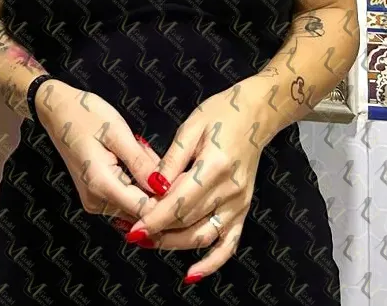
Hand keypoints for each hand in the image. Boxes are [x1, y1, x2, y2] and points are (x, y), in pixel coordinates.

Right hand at [34, 79, 167, 225]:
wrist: (57, 110)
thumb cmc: (85, 114)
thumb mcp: (117, 132)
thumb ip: (140, 162)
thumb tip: (164, 188)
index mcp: (101, 185)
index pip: (145, 210)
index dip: (169, 200)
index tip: (186, 180)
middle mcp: (97, 201)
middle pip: (142, 208)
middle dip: (160, 187)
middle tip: (162, 155)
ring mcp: (95, 201)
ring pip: (136, 202)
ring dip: (149, 182)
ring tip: (142, 150)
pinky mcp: (97, 195)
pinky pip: (126, 195)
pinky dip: (138, 180)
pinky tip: (136, 156)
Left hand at [122, 80, 269, 281]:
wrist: (256, 113)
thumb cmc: (222, 113)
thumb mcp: (191, 126)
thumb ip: (172, 159)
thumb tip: (153, 186)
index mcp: (215, 166)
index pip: (179, 202)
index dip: (154, 218)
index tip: (133, 227)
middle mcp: (230, 189)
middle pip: (188, 221)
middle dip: (157, 231)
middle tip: (130, 232)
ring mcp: (239, 202)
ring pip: (203, 236)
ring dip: (174, 245)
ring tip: (148, 242)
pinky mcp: (243, 208)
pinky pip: (229, 244)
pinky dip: (212, 263)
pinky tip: (192, 273)